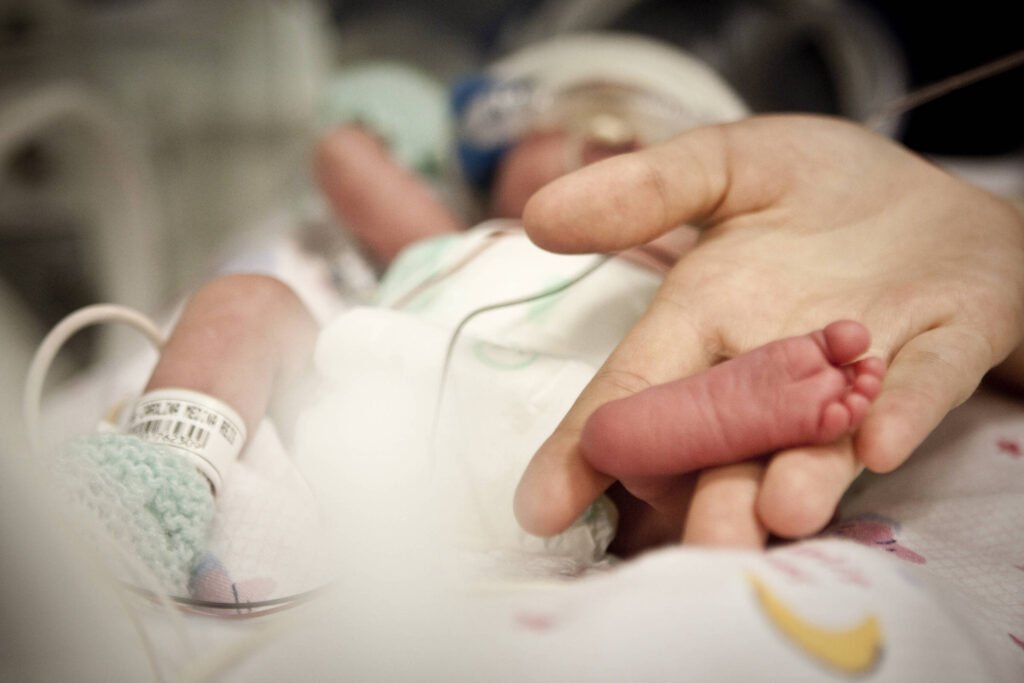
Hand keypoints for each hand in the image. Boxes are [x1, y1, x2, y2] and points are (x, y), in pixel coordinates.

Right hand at [513, 114, 1023, 550]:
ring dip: (802, 475)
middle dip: (707, 499)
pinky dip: (902, 412)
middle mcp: (773, 367)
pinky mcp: (947, 346)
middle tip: (693, 547)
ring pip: (821, 439)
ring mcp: (862, 368)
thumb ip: (646, 190)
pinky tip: (882, 444)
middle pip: (726, 444)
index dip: (586, 448)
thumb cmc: (820, 189)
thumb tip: (536, 215)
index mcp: (707, 320)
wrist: (935, 191)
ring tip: (779, 512)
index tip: (541, 507)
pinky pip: (925, 385)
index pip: (635, 393)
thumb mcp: (727, 164)